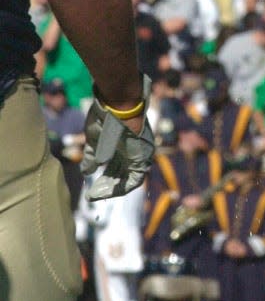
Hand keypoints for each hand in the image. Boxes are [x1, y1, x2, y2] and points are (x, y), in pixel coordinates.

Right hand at [81, 77, 154, 199]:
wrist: (120, 105)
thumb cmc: (106, 117)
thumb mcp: (94, 139)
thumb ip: (91, 156)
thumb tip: (86, 172)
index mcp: (121, 144)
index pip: (113, 166)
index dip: (102, 179)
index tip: (90, 188)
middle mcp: (131, 150)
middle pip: (119, 174)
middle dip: (105, 186)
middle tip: (91, 195)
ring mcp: (138, 154)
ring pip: (126, 178)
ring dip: (112, 189)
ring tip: (96, 194)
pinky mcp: (143, 157)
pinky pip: (135, 179)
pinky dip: (122, 187)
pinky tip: (108, 192)